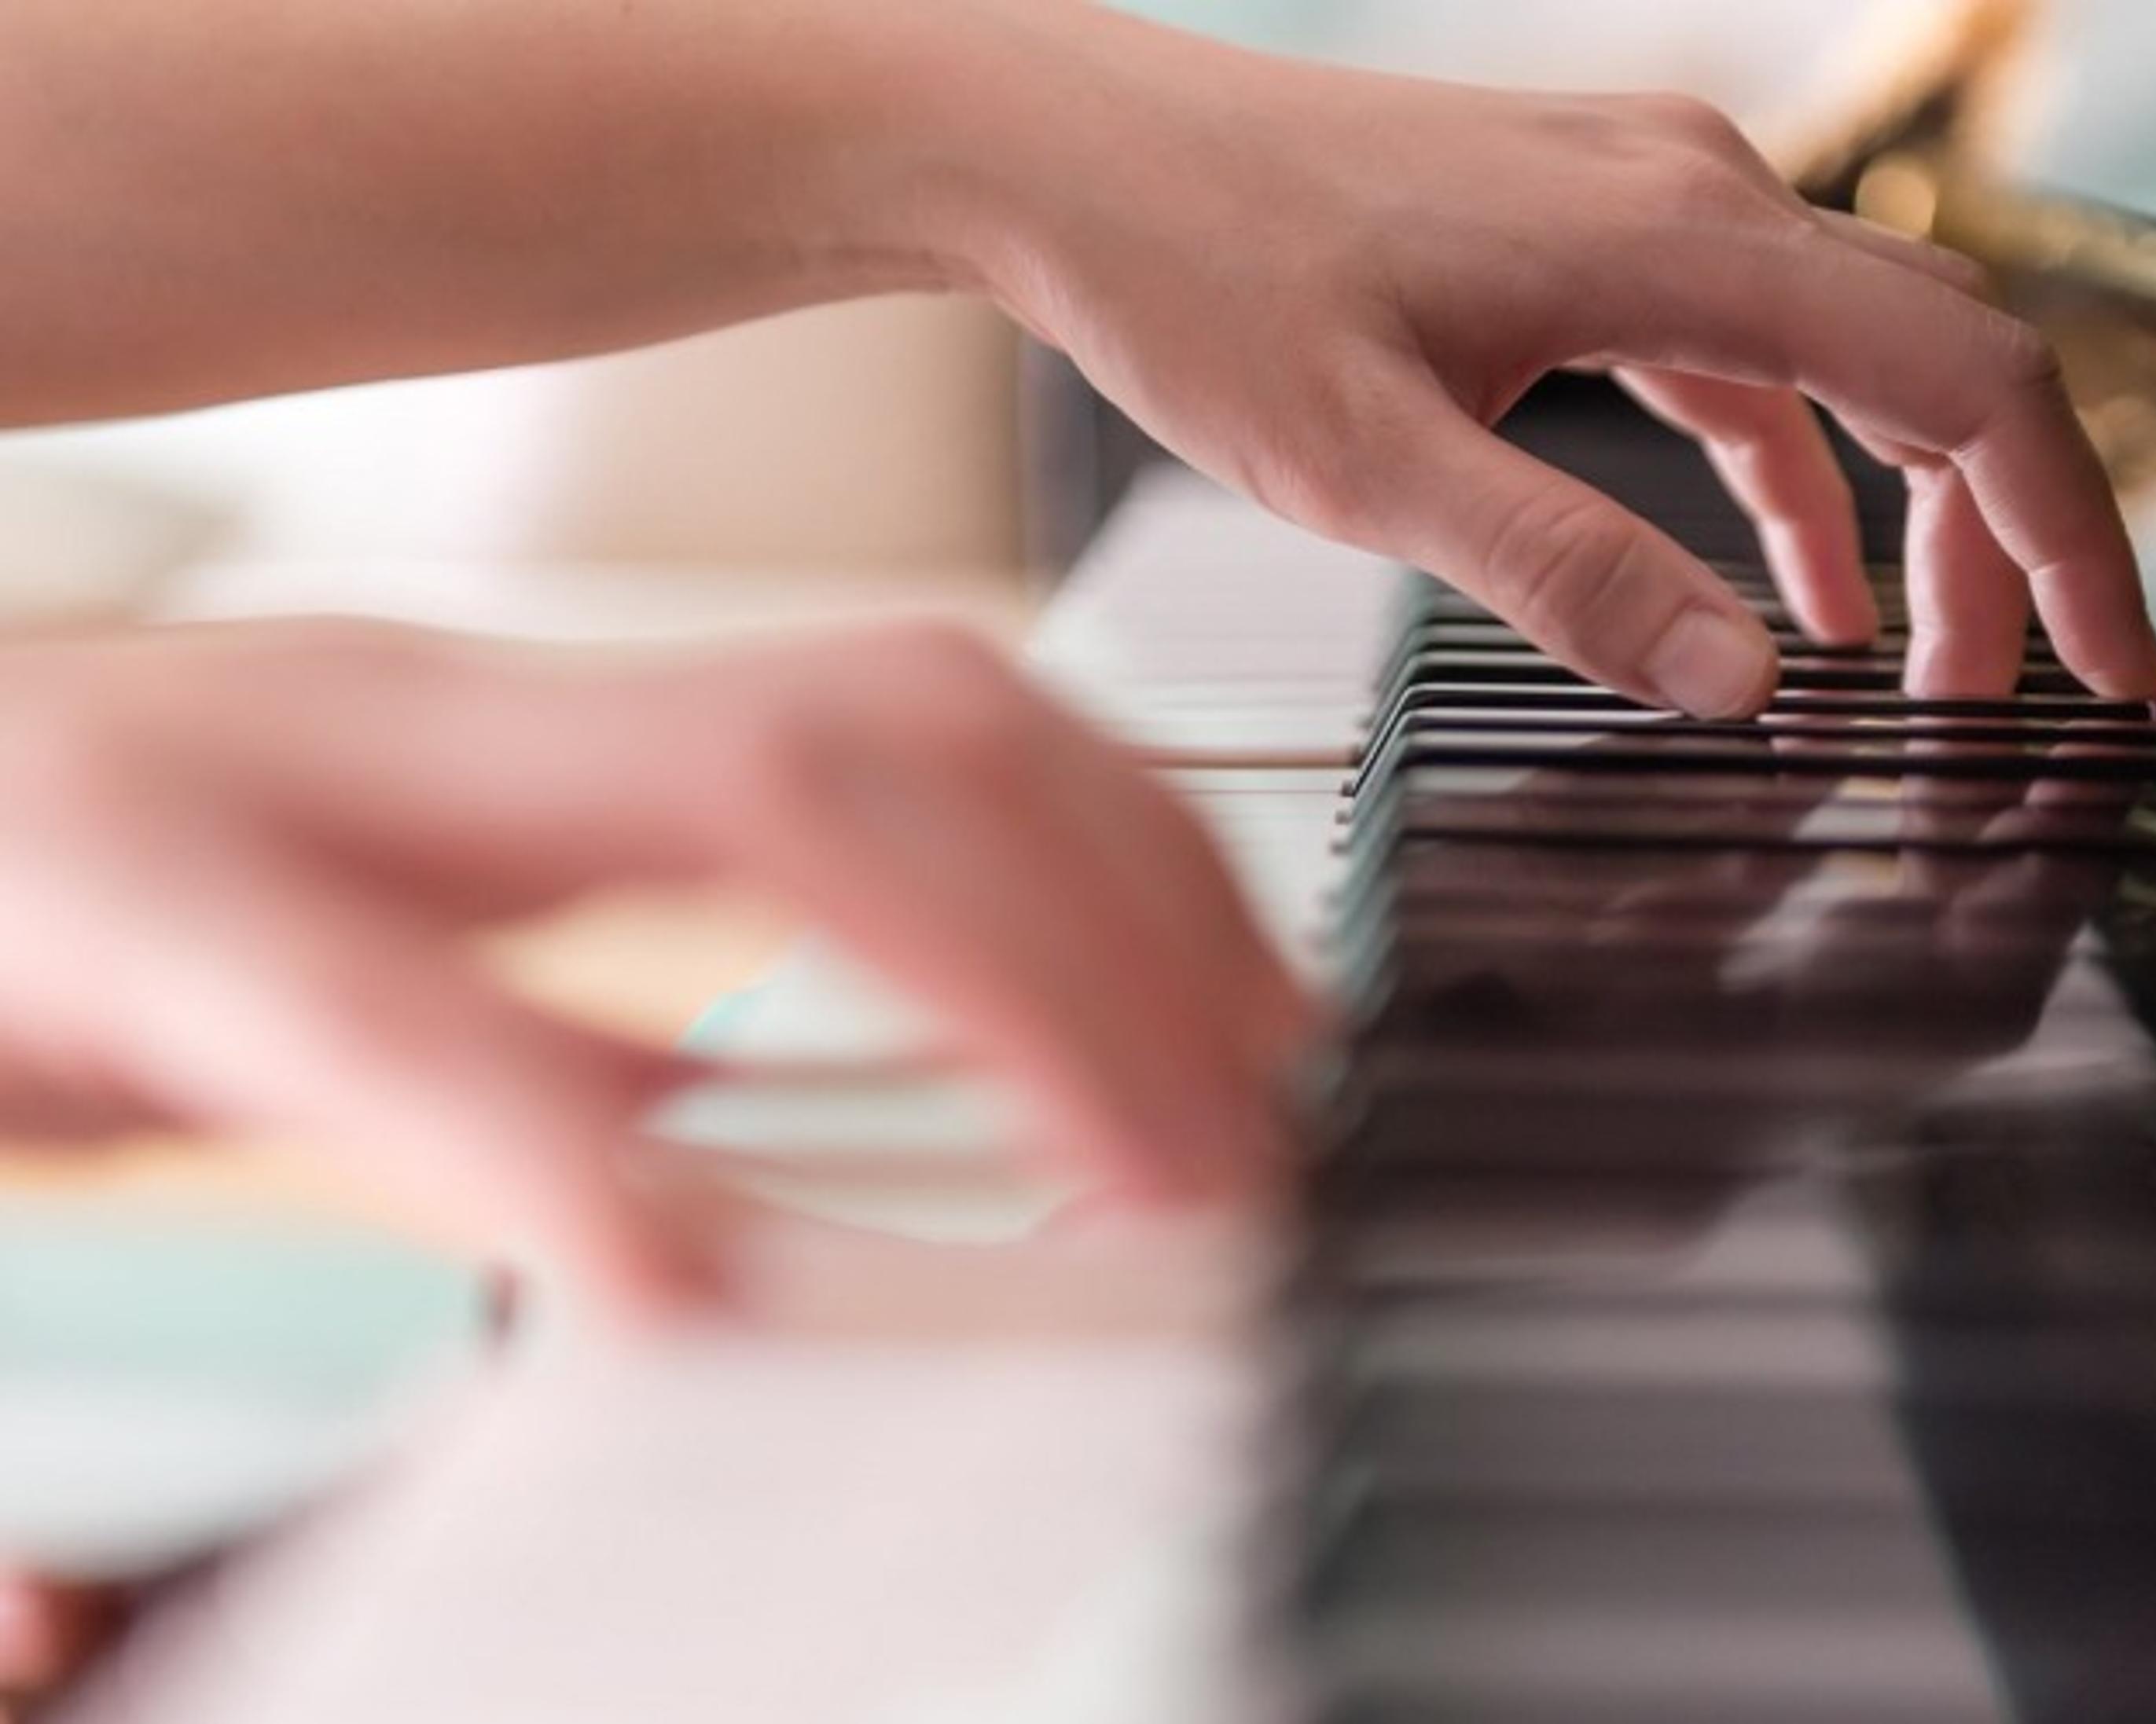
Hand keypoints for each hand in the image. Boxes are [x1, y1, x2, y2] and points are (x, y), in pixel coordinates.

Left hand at [0, 620, 1308, 1305]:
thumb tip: (56, 1644)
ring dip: (1112, 882)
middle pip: (763, 778)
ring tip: (1240, 1077)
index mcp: (139, 872)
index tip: (743, 1329)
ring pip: (889, 701)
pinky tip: (1155, 977)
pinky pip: (904, 719)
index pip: (380, 1003)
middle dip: (1033, 976)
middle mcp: (356, 736)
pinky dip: (1076, 843)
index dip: (573, 1160)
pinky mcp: (602, 711)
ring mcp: (508, 692)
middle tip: (1188, 1182)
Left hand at [930, 10, 2155, 715]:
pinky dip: (1808, 468)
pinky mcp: (1597, 227)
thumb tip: (1744, 679)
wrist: (1078, 149)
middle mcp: (1699, 191)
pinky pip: (1763, 349)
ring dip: (1917, 511)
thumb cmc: (1197, 277)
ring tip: (1924, 669)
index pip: (1968, 382)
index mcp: (1681, 240)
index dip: (2070, 532)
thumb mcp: (1372, 465)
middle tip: (2024, 703)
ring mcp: (1653, 197)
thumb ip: (1566, 569)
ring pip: (1868, 353)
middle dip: (2015, 539)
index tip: (2114, 668)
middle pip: (1953, 360)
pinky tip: (1797, 583)